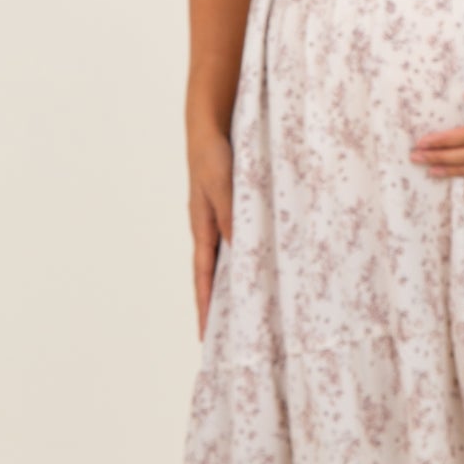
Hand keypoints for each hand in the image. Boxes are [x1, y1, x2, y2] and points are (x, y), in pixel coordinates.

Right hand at [188, 129, 232, 341]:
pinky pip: (240, 241)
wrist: (210, 126)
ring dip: (234, 285)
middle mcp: (209, 229)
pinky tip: (262, 268)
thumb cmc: (213, 155)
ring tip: (246, 313)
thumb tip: (240, 250)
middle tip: (224, 337)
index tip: (205, 336)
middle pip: (212, 276)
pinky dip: (247, 259)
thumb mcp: (223, 186)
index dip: (205, 306)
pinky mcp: (232, 209)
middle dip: (216, 306)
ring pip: (228, 261)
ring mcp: (220, 220)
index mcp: (202, 228)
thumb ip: (232, 216)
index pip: (203, 277)